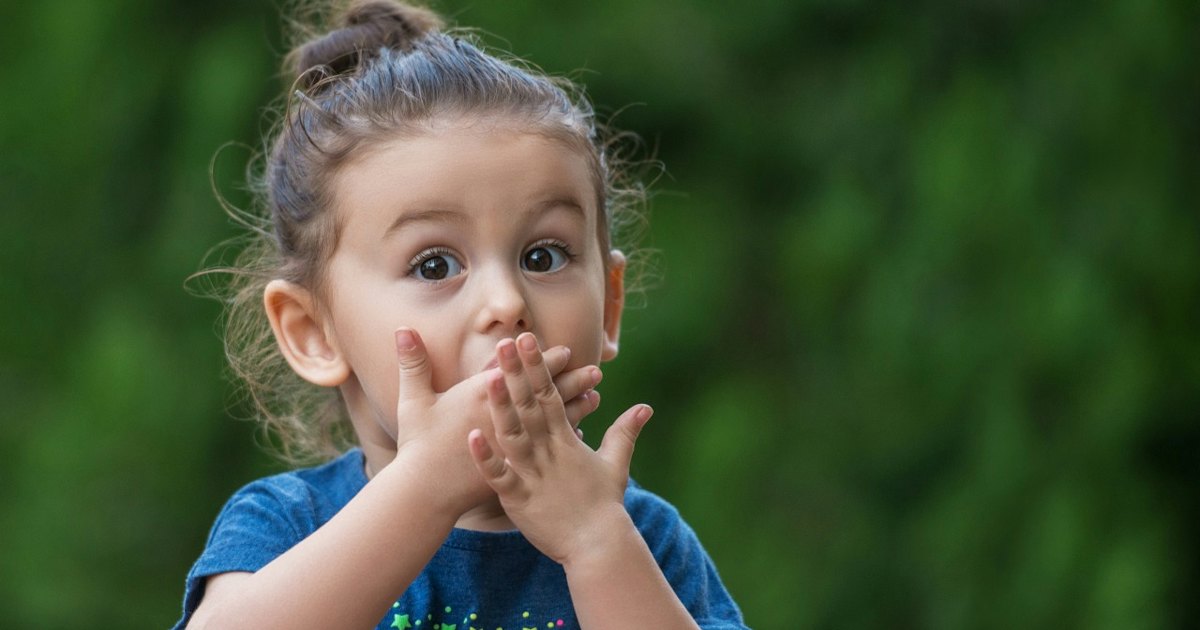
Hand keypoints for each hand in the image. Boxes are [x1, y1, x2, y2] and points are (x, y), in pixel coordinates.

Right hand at [389, 328, 600, 514]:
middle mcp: (505, 418)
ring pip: (552, 421)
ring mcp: (514, 444)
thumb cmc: (418, 445)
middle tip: (595, 370)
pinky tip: (581, 434)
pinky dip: (563, 441)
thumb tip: (402, 328)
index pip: (520, 372)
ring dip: (576, 407)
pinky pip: (549, 449)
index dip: (544, 360)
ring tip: (596, 397)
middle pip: (543, 394)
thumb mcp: (413, 400)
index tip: (566, 350)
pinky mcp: (519, 467)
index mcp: (482, 397)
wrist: (425, 493)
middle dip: (570, 380)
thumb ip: (413, 363)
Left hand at [467, 332, 652, 563]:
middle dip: (517, 373)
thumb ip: (625, 432)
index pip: (550, 394)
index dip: (538, 366)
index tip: (527, 338)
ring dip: (501, 407)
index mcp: (566, 439)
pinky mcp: (519, 498)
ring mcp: (533, 474)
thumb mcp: (616, 464)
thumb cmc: (604, 505)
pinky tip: (471, 436)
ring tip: (487, 378)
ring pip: (514, 434)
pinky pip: (500, 476)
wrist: (599, 545)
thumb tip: (645, 407)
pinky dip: (486, 457)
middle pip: (530, 406)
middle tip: (505, 341)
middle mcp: (549, 451)